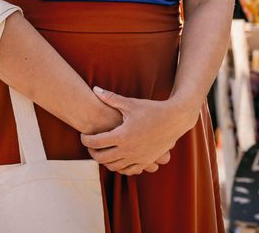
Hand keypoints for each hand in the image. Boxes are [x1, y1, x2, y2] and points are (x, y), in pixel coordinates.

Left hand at [80, 87, 194, 175]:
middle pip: (101, 158)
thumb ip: (111, 98)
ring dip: (104, 161)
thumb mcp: (131, 104)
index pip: (96, 142)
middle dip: (92, 152)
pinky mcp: (145, 161)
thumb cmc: (152, 109)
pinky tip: (117, 159)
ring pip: (113, 166)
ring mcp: (137, 157)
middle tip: (90, 146)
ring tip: (102, 152)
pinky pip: (127, 170)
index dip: (85, 140)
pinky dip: (119, 167)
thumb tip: (95, 89)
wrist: (175, 120)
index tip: (83, 136)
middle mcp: (128, 149)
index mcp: (122, 135)